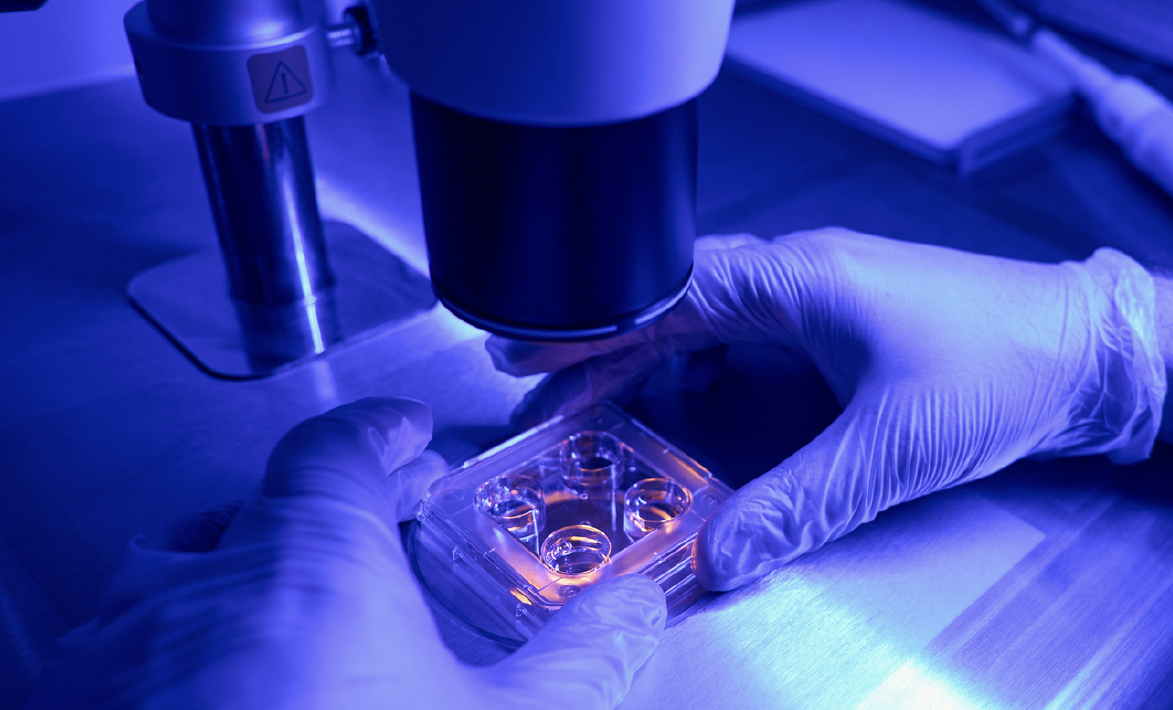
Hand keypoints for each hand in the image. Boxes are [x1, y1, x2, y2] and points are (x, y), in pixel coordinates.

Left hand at [30, 397, 664, 709]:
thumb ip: (580, 659)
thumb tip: (633, 613)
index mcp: (308, 565)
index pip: (336, 449)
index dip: (379, 431)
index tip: (403, 431)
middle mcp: (194, 593)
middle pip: (249, 508)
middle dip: (311, 512)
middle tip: (365, 535)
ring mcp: (117, 662)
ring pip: (165, 582)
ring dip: (228, 580)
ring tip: (279, 616)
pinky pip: (115, 658)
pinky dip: (170, 655)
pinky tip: (211, 699)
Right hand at [489, 228, 1164, 590]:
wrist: (1091, 357)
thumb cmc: (1003, 363)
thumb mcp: (890, 444)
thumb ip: (798, 501)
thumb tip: (720, 555)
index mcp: (794, 279)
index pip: (662, 291)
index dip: (588, 326)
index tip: (528, 354)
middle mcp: (796, 284)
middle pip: (670, 316)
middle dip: (606, 361)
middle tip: (548, 407)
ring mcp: (816, 311)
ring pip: (707, 342)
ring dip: (657, 384)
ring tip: (608, 433)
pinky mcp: (836, 344)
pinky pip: (748, 365)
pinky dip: (709, 400)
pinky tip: (693, 440)